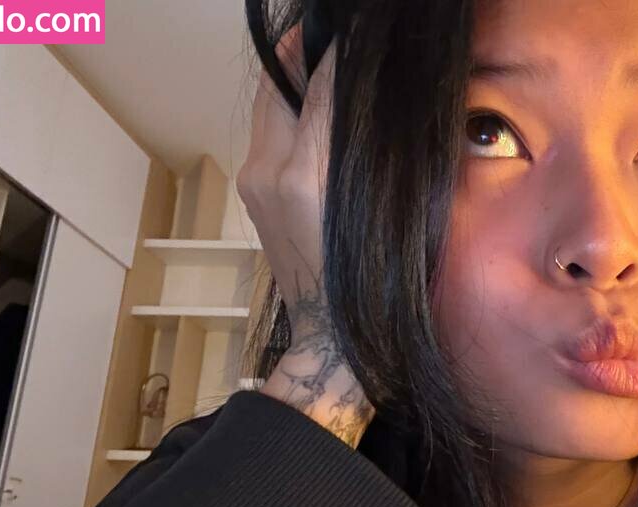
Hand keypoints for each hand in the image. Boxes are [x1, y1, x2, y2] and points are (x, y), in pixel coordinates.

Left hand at [236, 27, 373, 445]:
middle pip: (277, 86)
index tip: (355, 36)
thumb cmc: (373, 284)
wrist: (331, 340)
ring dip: (294, 79)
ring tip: (326, 63)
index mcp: (305, 175)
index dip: (336, 54)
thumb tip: (369, 94)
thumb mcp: (383, 210)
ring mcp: (256, 183)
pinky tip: (317, 111)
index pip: (317, 86)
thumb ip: (368, 146)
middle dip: (303, 54)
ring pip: (269, 106)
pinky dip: (288, 111)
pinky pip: (268, 134)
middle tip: (335, 39)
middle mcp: (270, 172)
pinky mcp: (255, 194)